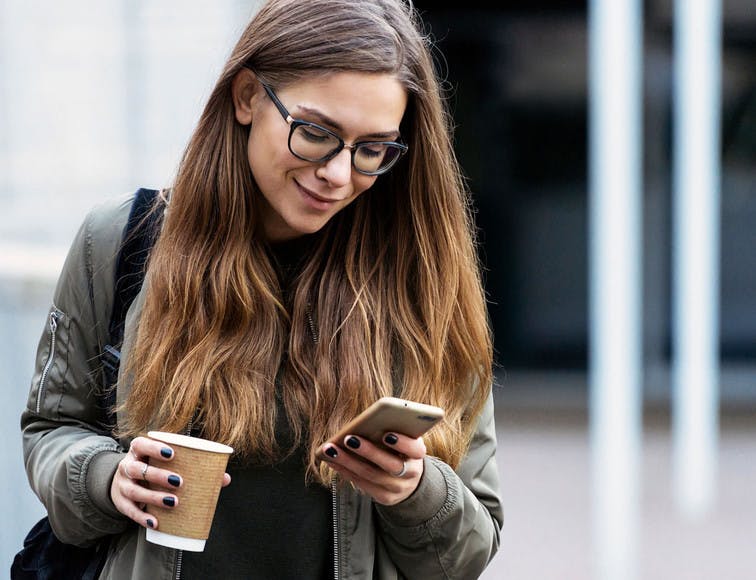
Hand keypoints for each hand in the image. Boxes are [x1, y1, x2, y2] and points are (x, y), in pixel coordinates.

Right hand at [111, 436, 231, 528]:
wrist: (124, 482)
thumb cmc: (154, 467)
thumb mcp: (166, 462)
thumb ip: (194, 466)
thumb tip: (225, 478)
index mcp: (138, 450)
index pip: (141, 444)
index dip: (154, 448)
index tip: (172, 453)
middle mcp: (127, 466)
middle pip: (138, 469)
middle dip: (158, 475)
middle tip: (179, 481)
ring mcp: (122, 485)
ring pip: (134, 490)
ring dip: (153, 497)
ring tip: (173, 502)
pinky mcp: (121, 503)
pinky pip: (130, 511)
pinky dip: (142, 517)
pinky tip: (155, 522)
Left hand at [320, 432, 425, 505]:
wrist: (409, 480)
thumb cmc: (400, 450)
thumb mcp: (403, 439)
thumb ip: (393, 429)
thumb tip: (367, 421)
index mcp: (418, 454)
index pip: (415, 449)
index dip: (402, 443)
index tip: (386, 434)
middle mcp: (411, 473)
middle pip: (390, 465)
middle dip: (368, 451)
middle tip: (349, 438)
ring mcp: (398, 488)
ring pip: (371, 475)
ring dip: (348, 461)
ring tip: (331, 448)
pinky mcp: (384, 497)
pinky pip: (362, 484)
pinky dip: (345, 471)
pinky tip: (332, 460)